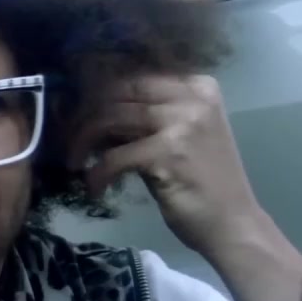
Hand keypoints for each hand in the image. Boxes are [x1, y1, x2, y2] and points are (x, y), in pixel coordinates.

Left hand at [70, 74, 262, 260]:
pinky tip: (94, 188)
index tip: (77, 112)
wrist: (232, 223)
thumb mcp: (175, 138)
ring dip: (83, 141)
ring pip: (111, 118)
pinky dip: (97, 173)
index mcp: (198, 87)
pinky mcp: (169, 152)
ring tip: (75, 162)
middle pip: (119, 92)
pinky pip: (114, 157)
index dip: (98, 93)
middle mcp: (193, 97)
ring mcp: (183, 122)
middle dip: (86, 115)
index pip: (134, 77)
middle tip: (69, 139)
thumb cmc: (201, 183)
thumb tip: (93, 113)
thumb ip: (142, 121)